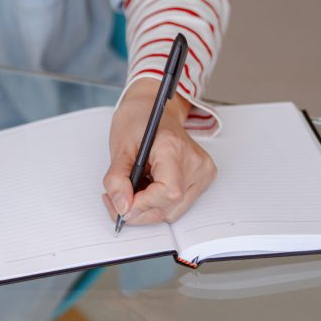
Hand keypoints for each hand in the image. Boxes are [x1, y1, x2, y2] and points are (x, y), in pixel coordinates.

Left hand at [102, 79, 216, 224]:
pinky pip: (177, 205)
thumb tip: (122, 207)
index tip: (122, 205)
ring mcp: (202, 171)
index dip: (143, 205)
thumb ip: (117, 179)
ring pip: (172, 211)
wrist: (153, 108)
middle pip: (169, 206)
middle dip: (138, 211)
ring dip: (146, 209)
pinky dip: (157, 203)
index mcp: (174, 148)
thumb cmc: (138, 122)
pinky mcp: (203, 178)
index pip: (168, 192)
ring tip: (131, 189)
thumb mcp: (119, 148)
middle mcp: (195, 162)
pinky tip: (146, 188)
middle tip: (116, 199)